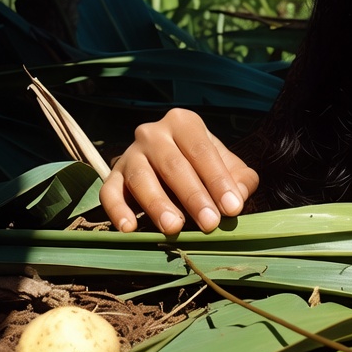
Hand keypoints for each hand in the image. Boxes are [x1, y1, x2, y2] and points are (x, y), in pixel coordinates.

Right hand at [99, 107, 258, 234]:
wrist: (171, 161)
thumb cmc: (203, 165)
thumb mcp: (228, 166)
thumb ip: (241, 180)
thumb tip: (239, 198)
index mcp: (184, 123)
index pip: (203, 151)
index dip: (219, 180)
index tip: (232, 208)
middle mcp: (154, 133)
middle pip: (173, 165)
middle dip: (193, 196)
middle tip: (209, 224)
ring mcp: (130, 153)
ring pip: (141, 178)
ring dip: (158, 204)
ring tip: (174, 228)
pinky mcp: (113, 175)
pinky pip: (109, 192)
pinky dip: (117, 211)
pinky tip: (130, 229)